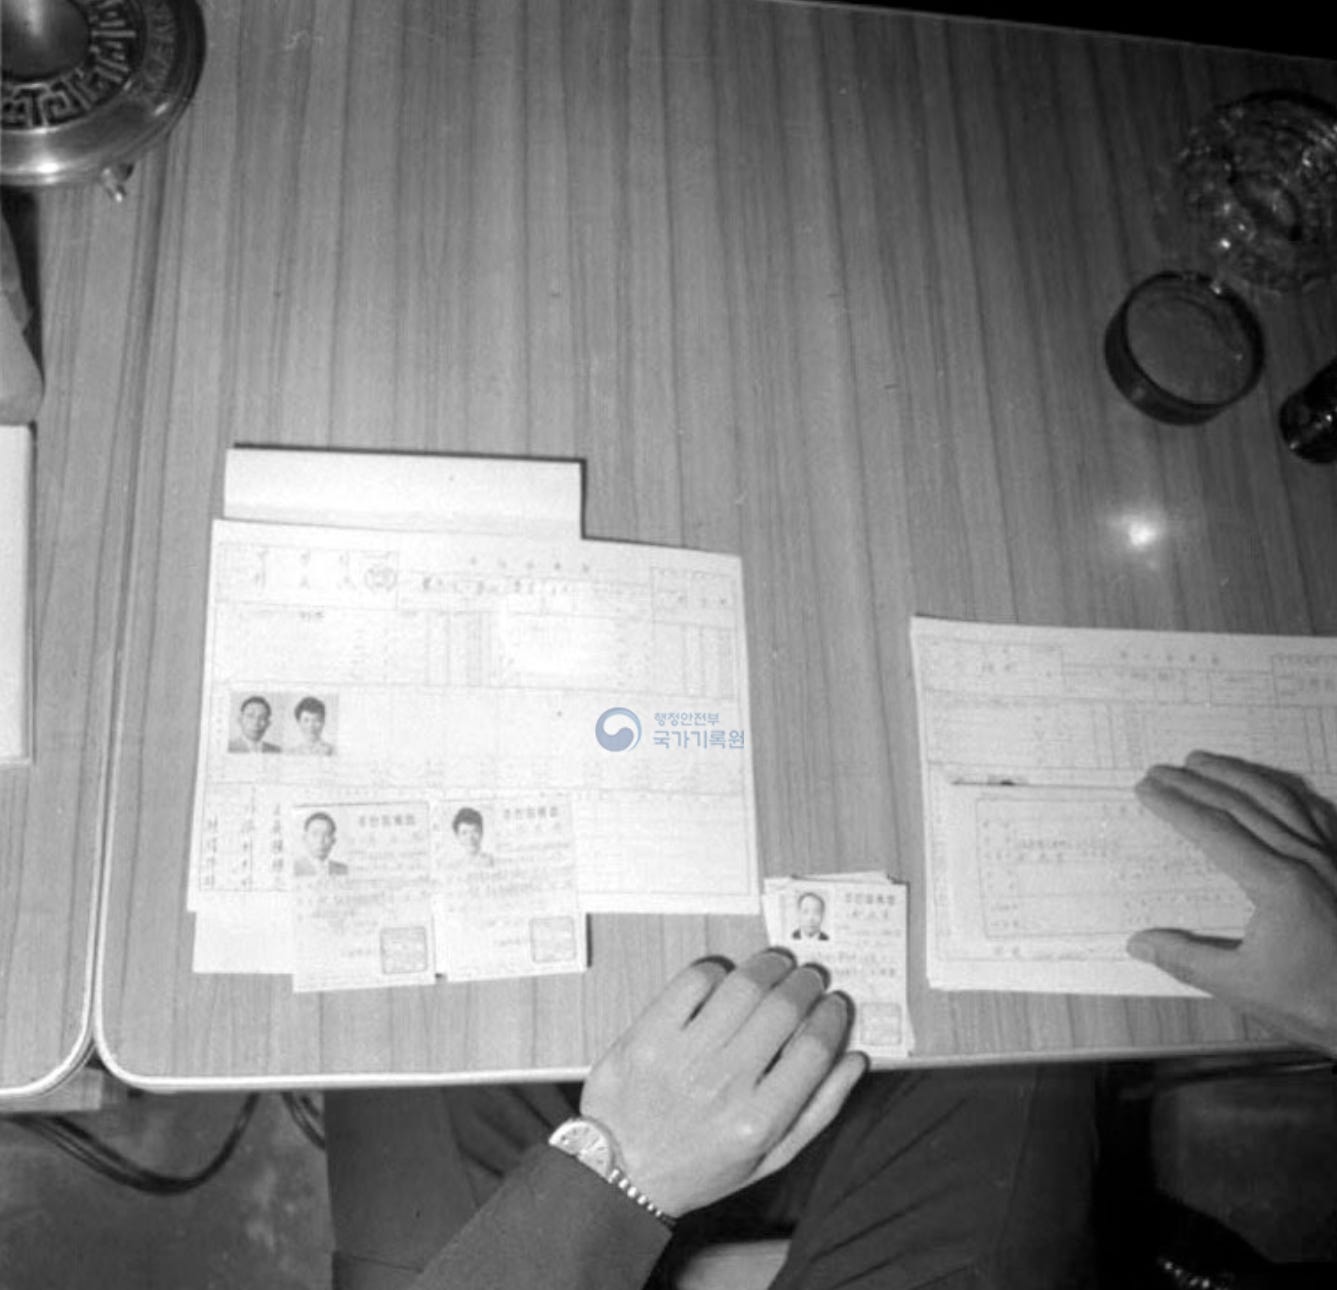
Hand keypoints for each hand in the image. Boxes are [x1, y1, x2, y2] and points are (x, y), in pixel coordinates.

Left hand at [580, 948, 866, 1217]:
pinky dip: (718, 971)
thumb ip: (819, 1110)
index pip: (814, 1048)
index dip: (832, 1017)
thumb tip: (854, 1059)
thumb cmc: (700, 1165)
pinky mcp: (647, 1034)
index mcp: (758, 1121)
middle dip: (805, 984)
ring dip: (768, 966)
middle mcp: (723, 1085)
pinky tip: (726, 979)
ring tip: (776, 966)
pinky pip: (693, 982)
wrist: (622, 1172)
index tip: (834, 1004)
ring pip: (742, 986)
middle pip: (783, 1009)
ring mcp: (682, 1057)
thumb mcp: (770, 1158)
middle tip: (808, 979)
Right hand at [1128, 750, 1336, 1054]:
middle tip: (1162, 770)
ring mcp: (1331, 857)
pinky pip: (1316, 810)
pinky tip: (1270, 784)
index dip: (1176, 807)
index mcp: (1277, 884)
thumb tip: (1139, 944)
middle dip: (1196, 783)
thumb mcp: (1245, 988)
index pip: (1214, 831)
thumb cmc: (1321, 1003)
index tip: (1147, 791)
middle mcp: (1306, 860)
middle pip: (1242, 805)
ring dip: (1237, 774)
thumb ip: (1187, 961)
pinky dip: (1285, 789)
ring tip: (1204, 761)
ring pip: (1279, 797)